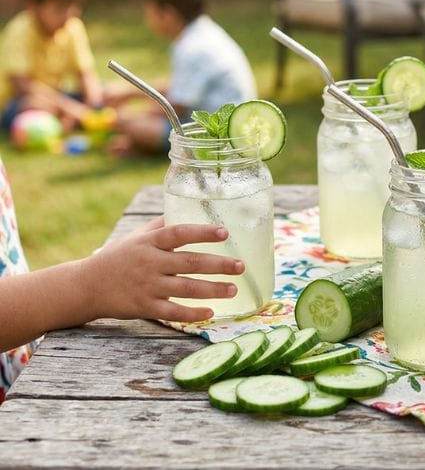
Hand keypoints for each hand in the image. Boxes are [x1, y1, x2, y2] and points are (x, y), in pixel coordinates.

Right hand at [80, 217, 244, 322]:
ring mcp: (147, 286)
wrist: (85, 286)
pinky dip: (192, 313)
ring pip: (185, 289)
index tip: (224, 233)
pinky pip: (172, 312)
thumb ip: (162, 226)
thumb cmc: (118, 257)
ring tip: (234, 289)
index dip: (202, 232)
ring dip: (212, 290)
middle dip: (218, 265)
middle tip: (241, 266)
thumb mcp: (137, 236)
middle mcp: (150, 263)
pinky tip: (210, 312)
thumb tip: (189, 208)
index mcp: (149, 242)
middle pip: (189, 263)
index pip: (179, 233)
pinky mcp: (143, 307)